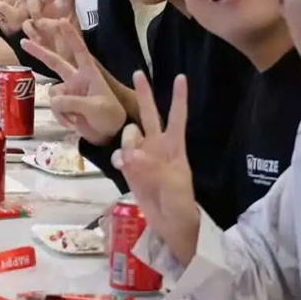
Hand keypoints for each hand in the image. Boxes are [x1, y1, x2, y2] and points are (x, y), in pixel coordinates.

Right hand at [18, 19, 125, 144]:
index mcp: (89, 74)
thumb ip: (73, 101)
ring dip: (61, 108)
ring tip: (77, 118)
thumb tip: (53, 100)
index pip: (80, 51)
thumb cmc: (110, 116)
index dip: (70, 36)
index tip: (61, 21)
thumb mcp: (95, 107)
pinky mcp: (64, 106)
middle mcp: (76, 80)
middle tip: (23, 41)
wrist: (110, 136)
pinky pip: (54, 108)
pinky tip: (74, 123)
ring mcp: (69, 93)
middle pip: (55, 62)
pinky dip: (62, 117)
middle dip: (39, 52)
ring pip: (52, 94)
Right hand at [113, 72, 200, 250]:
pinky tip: (124, 169)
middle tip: (138, 73)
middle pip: (149, 115)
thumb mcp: (173, 188)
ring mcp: (142, 157)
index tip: (180, 77)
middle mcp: (157, 147)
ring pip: (128, 136)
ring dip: (127, 144)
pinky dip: (119, 159)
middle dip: (144, 94)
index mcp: (175, 148)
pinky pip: (119, 155)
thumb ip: (152, 169)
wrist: (171, 226)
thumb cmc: (180, 207)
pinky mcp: (130, 169)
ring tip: (132, 164)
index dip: (178, 98)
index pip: (177, 118)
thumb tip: (132, 154)